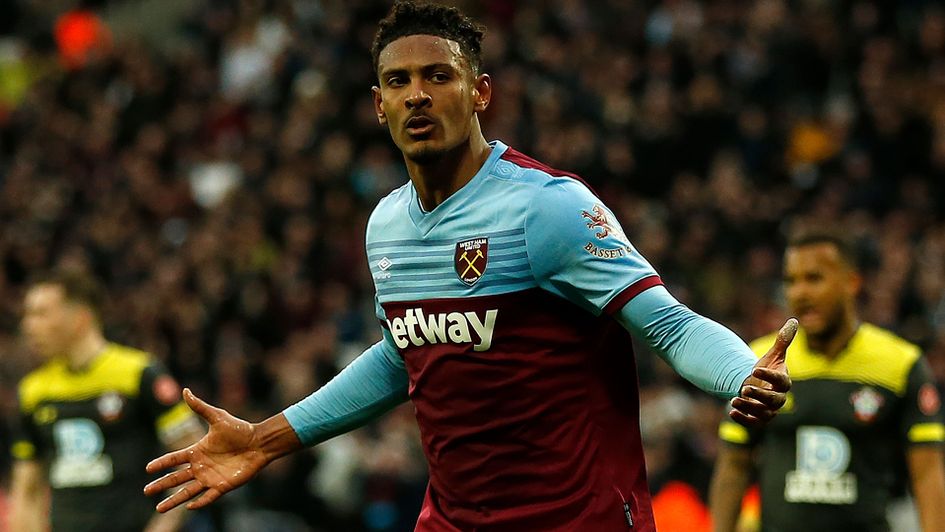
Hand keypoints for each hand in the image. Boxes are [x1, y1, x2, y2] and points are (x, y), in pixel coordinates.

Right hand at [144, 389, 269, 511]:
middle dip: (161, 485)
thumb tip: (185, 390)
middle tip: (146, 491)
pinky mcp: (223, 486)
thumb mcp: (217, 417)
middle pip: (176, 478)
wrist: (259, 442)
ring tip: (159, 508)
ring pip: (188, 491)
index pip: (174, 459)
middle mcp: (201, 466)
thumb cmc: (240, 429)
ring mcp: (211, 477)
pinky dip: (199, 502)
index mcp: (197, 450)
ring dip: (174, 500)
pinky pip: (208, 497)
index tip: (148, 468)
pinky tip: (189, 507)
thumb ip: (200, 407)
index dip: (161, 463)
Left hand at [729, 318, 795, 426]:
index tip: (754, 369)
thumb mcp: (773, 355)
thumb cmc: (766, 369)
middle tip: (745, 388)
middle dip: (760, 396)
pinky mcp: (758, 419)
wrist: (756, 386)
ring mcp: (769, 410)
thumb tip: (794, 321)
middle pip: (775, 401)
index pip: (781, 381)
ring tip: (734, 399)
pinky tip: (731, 411)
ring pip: (763, 413)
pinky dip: (743, 419)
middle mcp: (779, 398)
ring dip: (749, 408)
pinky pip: (753, 423)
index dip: (769, 376)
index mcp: (783, 382)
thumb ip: (783, 341)